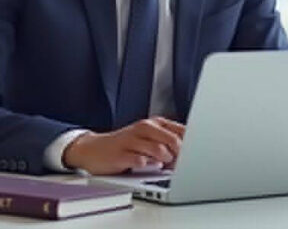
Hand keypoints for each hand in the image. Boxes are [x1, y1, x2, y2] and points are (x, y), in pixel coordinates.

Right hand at [63, 117, 185, 174]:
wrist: (92, 149)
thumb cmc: (125, 146)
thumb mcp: (149, 140)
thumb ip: (168, 144)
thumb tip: (191, 153)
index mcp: (155, 124)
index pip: (181, 131)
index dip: (191, 144)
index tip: (195, 154)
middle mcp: (144, 128)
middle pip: (172, 139)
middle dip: (181, 154)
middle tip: (181, 164)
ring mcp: (132, 139)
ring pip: (157, 148)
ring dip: (165, 158)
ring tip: (163, 163)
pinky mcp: (120, 153)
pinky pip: (138, 159)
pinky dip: (145, 163)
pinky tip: (146, 165)